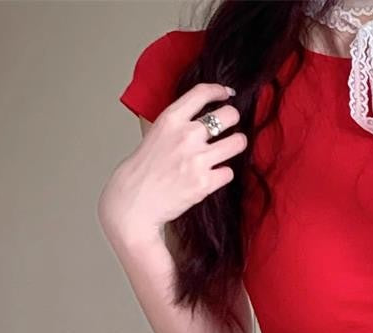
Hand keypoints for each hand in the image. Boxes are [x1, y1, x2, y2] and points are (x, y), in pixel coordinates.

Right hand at [98, 83, 245, 244]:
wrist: (134, 202)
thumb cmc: (142, 171)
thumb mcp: (154, 135)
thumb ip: (176, 125)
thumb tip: (198, 118)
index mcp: (171, 120)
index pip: (202, 93)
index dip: (219, 91)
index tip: (227, 94)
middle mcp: (186, 136)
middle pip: (228, 115)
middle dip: (233, 118)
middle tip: (232, 125)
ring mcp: (197, 160)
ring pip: (237, 143)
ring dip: (237, 144)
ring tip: (232, 148)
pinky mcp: (204, 183)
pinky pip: (229, 172)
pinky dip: (224, 174)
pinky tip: (215, 175)